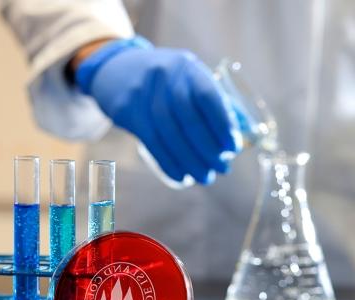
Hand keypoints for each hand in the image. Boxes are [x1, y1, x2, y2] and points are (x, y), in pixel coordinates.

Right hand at [76, 41, 238, 183]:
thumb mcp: (188, 79)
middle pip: (189, 119)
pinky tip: (181, 176)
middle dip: (209, 150)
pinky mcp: (128, 110)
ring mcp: (143, 93)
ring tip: (205, 177)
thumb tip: (237, 136)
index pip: (208, 97)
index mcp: (187, 67)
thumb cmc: (166, 82)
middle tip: (222, 169)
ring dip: (190, 161)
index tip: (233, 148)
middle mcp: (165, 76)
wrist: (118, 70)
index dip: (223, 125)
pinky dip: (169, 163)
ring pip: (169, 135)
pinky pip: (151, 142)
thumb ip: (211, 102)